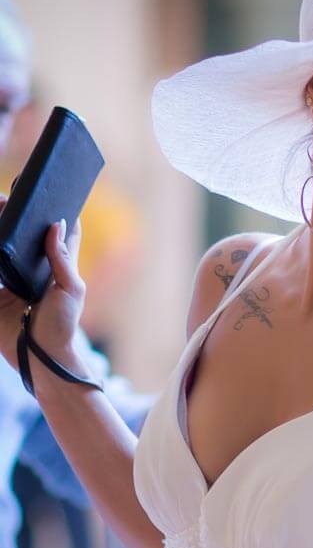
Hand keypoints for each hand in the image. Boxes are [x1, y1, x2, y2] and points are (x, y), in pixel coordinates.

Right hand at [0, 200, 86, 372]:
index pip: (53, 232)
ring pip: (0, 246)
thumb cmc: (62, 325)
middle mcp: (31, 270)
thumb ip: (62, 258)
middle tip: (8, 197)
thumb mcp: (70, 290)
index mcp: (53, 266)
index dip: (52, 211)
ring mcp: (9, 279)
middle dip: (14, 215)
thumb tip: (56, 224)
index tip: (45, 190)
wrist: (41, 358)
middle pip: (21, 235)